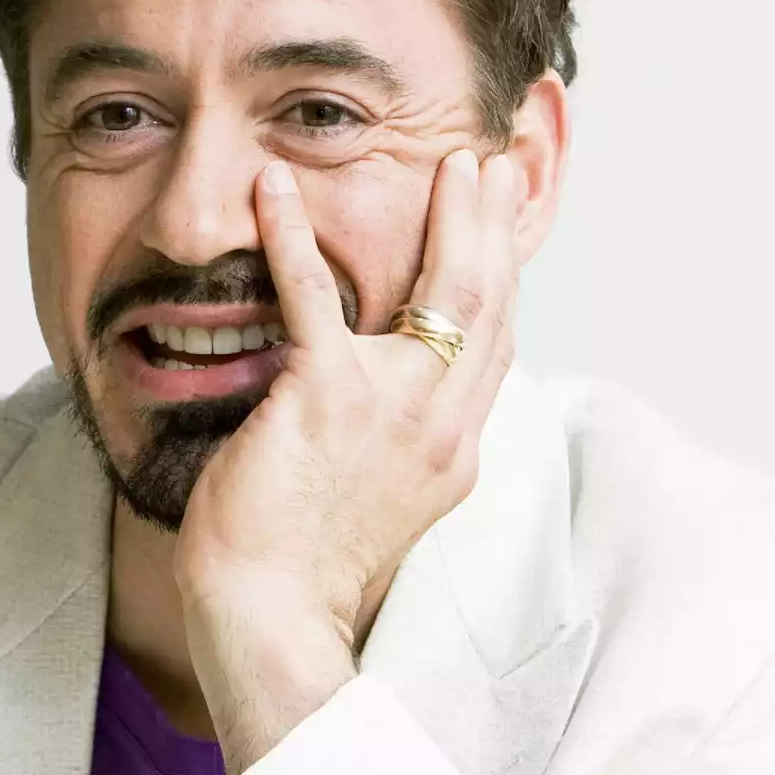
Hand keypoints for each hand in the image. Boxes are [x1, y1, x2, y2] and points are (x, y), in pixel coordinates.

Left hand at [173, 148, 524, 772]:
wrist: (272, 615)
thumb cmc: (305, 564)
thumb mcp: (380, 497)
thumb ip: (399, 441)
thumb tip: (397, 404)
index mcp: (452, 448)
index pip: (494, 343)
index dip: (502, 274)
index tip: (497, 220)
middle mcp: (441, 424)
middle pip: (490, 302)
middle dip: (493, 225)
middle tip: (486, 164)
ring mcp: (392, 407)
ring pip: (442, 287)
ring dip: (447, 213)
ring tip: (443, 159)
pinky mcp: (326, 397)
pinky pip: (312, 294)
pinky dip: (291, 232)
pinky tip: (275, 187)